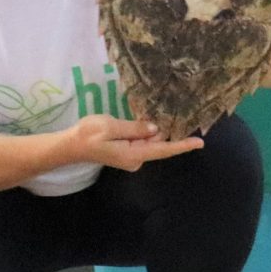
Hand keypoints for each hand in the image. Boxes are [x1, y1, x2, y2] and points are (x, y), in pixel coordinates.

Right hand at [68, 114, 204, 171]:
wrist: (70, 146)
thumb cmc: (88, 135)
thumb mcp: (111, 127)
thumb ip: (135, 128)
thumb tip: (156, 129)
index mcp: (134, 154)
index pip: (163, 150)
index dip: (182, 146)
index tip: (200, 142)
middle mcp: (136, 158)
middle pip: (158, 144)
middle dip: (169, 131)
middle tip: (182, 114)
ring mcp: (131, 156)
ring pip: (150, 141)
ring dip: (156, 130)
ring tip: (166, 113)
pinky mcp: (126, 151)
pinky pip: (141, 141)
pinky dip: (146, 131)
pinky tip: (149, 119)